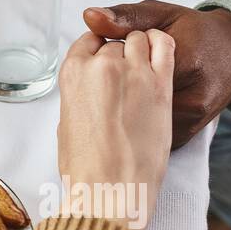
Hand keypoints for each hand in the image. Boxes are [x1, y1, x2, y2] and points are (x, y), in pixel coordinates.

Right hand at [56, 30, 174, 229]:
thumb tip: (86, 91)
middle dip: (119, 55)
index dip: (96, 49)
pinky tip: (161, 49)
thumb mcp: (66, 124)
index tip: (102, 59)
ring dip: (140, 49)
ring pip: (138, 40)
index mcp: (72, 73)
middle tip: (125, 79)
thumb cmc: (86, 166)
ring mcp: (133, 71)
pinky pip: (164, 44)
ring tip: (144, 70)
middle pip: (114, 43)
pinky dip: (161, 41)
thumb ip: (77, 96)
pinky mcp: (161, 83)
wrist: (112, 190)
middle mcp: (101, 65)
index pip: (87, 41)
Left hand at [83, 1, 230, 150]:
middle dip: (114, 86)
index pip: (127, 68)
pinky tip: (131, 107)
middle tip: (114, 75)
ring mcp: (190, 119)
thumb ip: (126, 17)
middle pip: (132, 97)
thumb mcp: (161, 15)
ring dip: (122, 106)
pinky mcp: (185, 134)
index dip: (110, 62)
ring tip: (123, 89)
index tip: (110, 54)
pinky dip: (134, 120)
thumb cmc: (193, 31)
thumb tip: (89, 16)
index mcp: (187, 61)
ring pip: (137, 118)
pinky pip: (147, 132)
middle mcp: (193, 96)